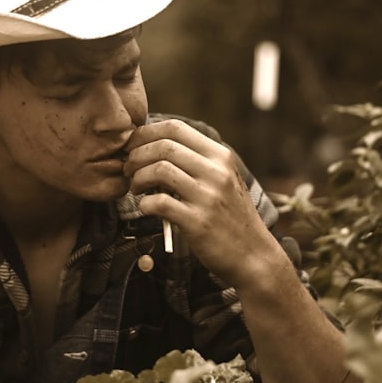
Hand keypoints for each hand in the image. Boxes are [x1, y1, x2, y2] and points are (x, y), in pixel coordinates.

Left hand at [123, 119, 284, 285]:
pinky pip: (159, 202)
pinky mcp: (198, 222)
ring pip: (159, 170)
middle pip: (163, 146)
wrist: (253, 255)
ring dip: (138, 177)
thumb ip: (196, 160)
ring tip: (137, 188)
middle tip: (128, 169)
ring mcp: (208, 197)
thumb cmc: (230, 216)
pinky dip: (145, 203)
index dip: (146, 133)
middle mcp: (216, 172)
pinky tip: (147, 207)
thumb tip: (153, 144)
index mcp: (220, 156)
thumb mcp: (223, 179)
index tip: (133, 146)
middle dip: (136, 155)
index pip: (176, 127)